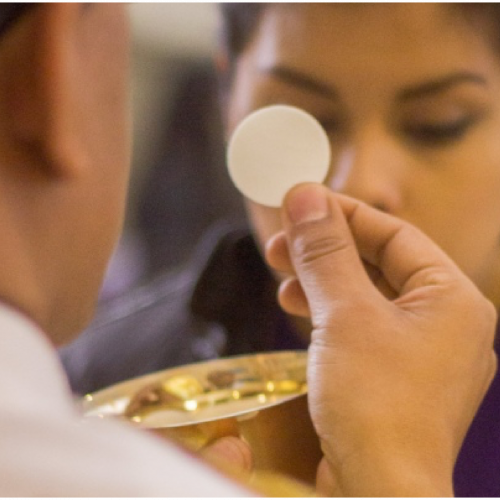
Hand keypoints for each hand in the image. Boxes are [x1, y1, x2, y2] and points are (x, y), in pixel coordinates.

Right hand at [266, 184, 496, 497]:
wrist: (377, 495)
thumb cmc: (375, 406)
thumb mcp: (344, 315)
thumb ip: (325, 252)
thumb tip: (305, 195)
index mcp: (452, 299)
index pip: (394, 234)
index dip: (344, 214)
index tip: (300, 203)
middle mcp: (444, 323)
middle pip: (378, 264)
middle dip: (325, 250)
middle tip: (280, 242)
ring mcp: (421, 353)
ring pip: (366, 296)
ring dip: (322, 281)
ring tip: (282, 277)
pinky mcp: (394, 376)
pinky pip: (361, 326)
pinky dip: (328, 313)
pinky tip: (298, 310)